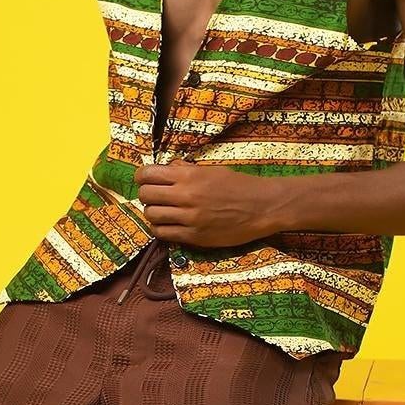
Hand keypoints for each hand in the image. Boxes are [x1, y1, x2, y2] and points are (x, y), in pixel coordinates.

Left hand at [133, 161, 280, 247]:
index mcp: (189, 175)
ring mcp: (189, 218)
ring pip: (151, 215)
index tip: (145, 179)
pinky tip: (167, 225)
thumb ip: (186, 169)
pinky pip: (163, 234)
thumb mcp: (212, 170)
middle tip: (153, 196)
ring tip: (161, 211)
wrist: (262, 207)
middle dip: (146, 194)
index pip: (149, 174)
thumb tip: (167, 167)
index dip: (142, 176)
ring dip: (152, 212)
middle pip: (145, 195)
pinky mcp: (194, 236)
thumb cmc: (239, 185)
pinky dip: (160, 229)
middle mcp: (186, 195)